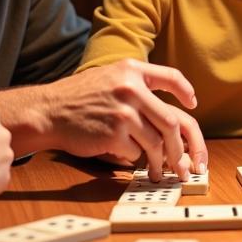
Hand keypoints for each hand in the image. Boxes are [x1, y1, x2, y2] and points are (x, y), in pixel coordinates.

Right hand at [4, 59, 206, 179]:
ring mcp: (123, 112)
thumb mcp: (110, 77)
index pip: (171, 77)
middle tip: (183, 162)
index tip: (192, 103)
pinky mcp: (114, 134)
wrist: (49, 111)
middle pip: (171, 122)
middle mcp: (131, 88)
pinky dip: (133, 158)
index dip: (185, 91)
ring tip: (160, 171)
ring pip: (156, 143)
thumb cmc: (80, 97)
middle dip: (180, 147)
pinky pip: (134, 153)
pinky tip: (124, 156)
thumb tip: (168, 113)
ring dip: (161, 161)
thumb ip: (137, 85)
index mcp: (132, 70)